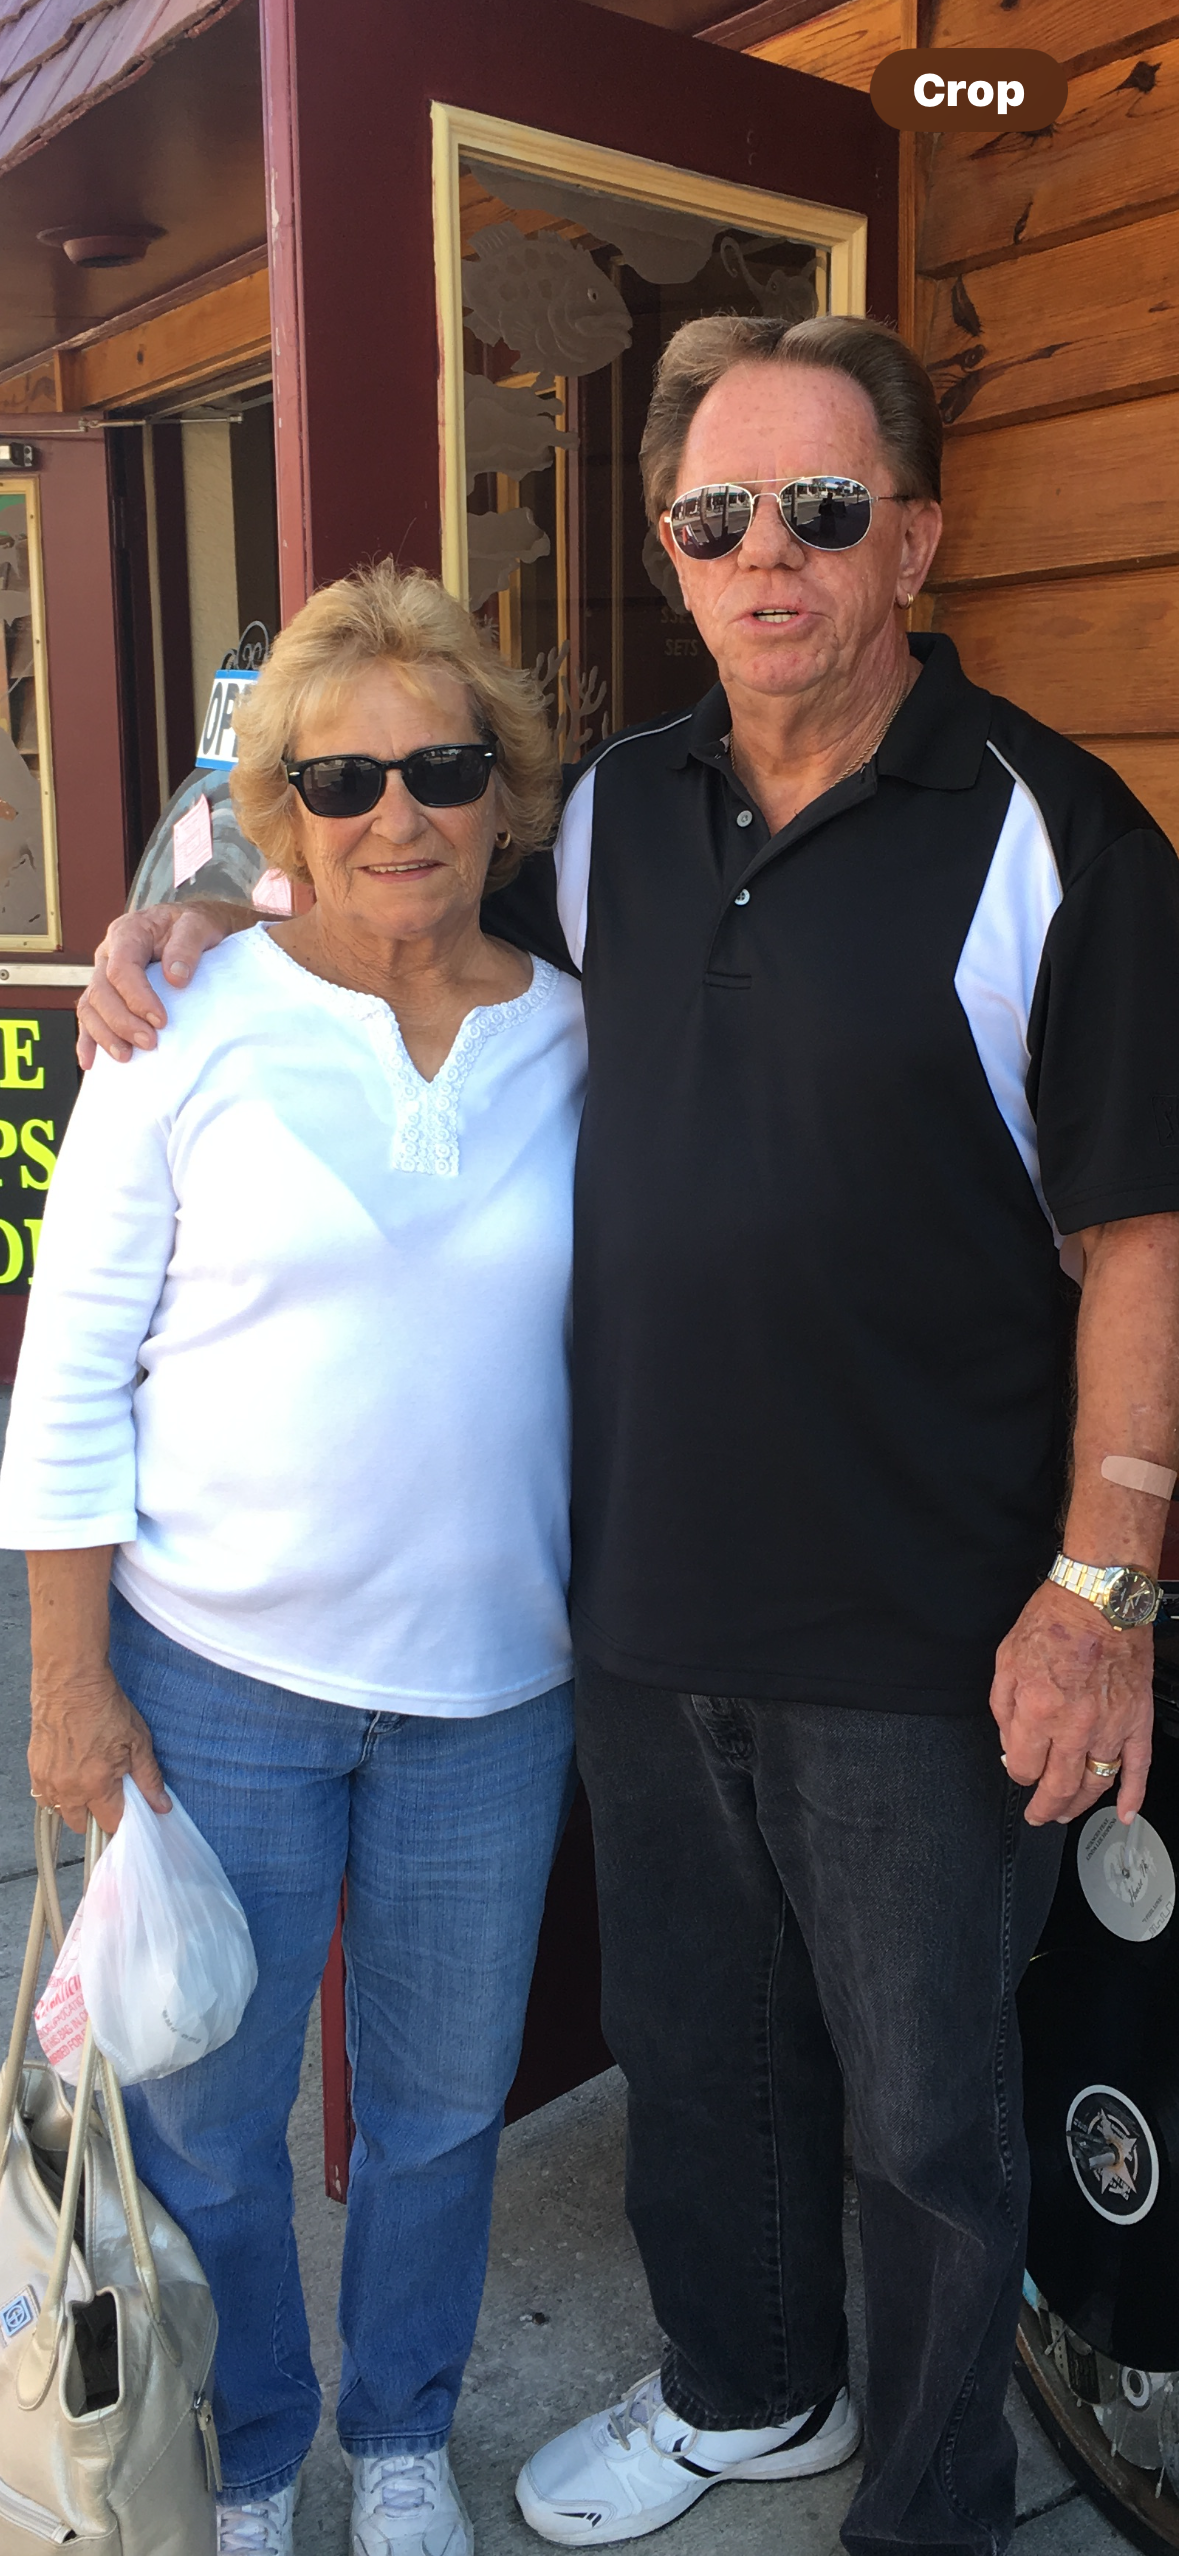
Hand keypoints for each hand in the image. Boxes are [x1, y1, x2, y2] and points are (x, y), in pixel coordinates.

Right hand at [29, 1665, 169, 1833]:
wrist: (71, 1681)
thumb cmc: (104, 1706)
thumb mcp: (138, 1741)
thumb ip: (149, 1779)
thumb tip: (161, 1806)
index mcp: (97, 1784)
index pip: (110, 1823)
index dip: (121, 1819)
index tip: (126, 1811)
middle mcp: (69, 1788)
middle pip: (82, 1824)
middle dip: (96, 1815)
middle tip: (107, 1794)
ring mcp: (48, 1779)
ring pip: (60, 1811)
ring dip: (74, 1805)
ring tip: (87, 1783)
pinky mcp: (34, 1767)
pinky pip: (44, 1795)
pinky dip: (56, 1792)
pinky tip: (69, 1774)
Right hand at [76, 902, 229, 1067]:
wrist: (194, 928)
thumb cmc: (194, 926)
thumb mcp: (198, 925)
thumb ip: (187, 945)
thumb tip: (175, 976)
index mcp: (128, 933)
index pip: (122, 968)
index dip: (137, 997)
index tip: (161, 1020)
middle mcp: (109, 953)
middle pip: (101, 991)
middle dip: (122, 1022)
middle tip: (150, 1042)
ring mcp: (104, 974)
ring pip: (90, 1007)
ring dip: (105, 1035)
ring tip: (126, 1056)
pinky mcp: (107, 993)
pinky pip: (89, 1017)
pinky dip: (88, 1040)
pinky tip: (91, 1062)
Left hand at [990, 1580, 1153, 1826]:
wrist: (1101, 1597)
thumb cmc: (1056, 1619)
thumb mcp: (1006, 1659)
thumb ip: (1003, 1707)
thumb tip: (1008, 1743)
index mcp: (1038, 1710)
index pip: (1023, 1766)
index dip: (1017, 1773)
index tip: (1017, 1769)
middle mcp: (1075, 1726)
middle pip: (1058, 1786)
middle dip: (1044, 1807)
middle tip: (1038, 1814)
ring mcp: (1110, 1727)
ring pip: (1094, 1784)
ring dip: (1078, 1805)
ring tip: (1066, 1813)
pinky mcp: (1136, 1721)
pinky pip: (1138, 1767)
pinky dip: (1132, 1795)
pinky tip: (1123, 1812)